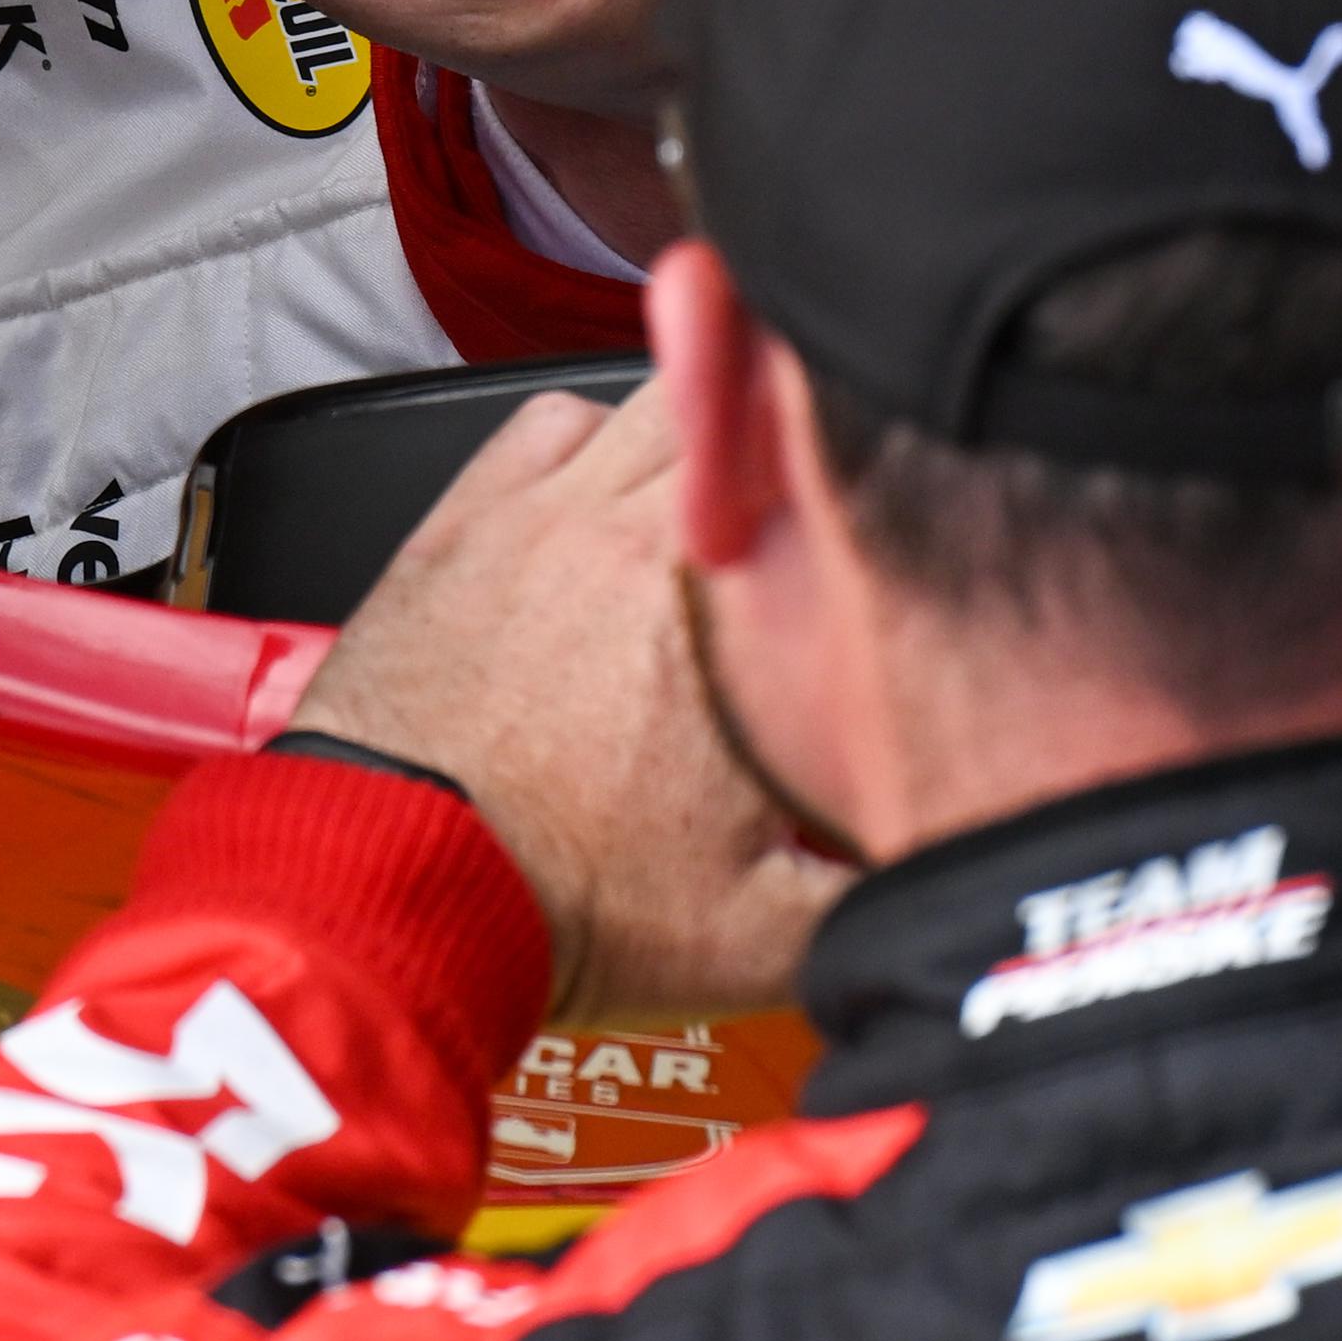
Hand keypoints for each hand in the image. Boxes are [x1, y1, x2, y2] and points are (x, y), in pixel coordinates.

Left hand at [288, 387, 854, 1024]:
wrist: (387, 890)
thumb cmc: (553, 902)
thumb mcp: (758, 937)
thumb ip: (876, 898)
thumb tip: (954, 878)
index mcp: (733, 607)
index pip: (846, 471)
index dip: (886, 483)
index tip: (909, 514)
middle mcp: (637, 527)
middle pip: (755, 408)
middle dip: (799, 447)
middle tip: (820, 510)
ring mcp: (542, 511)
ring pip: (654, 402)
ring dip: (699, 433)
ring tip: (726, 500)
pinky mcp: (463, 520)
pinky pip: (547, 421)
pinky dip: (586, 438)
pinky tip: (603, 495)